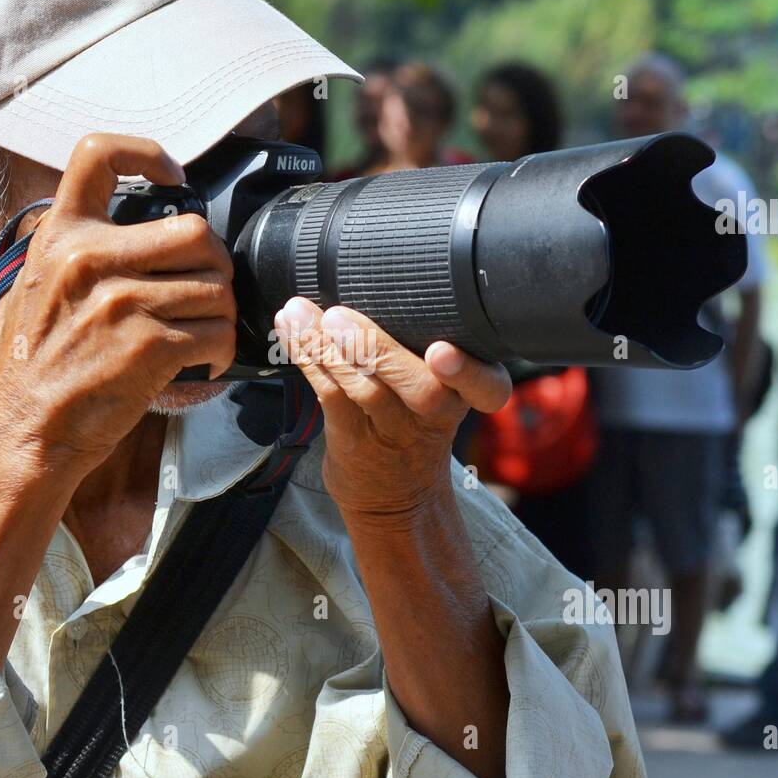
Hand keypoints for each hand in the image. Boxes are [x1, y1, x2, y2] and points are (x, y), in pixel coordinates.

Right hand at [0, 133, 236, 478]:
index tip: (173, 176)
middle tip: (206, 287)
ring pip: (217, 286)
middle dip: (215, 262)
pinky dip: (221, 350)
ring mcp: (122, 302)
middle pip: (195, 231)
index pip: (98, 155)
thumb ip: (71, 253)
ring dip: (222, 314)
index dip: (148, 153)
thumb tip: (118, 231)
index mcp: (60, 237)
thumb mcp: (30, 288)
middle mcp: (90, 260)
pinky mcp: (149, 346)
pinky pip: (217, 333)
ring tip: (203, 333)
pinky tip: (203, 361)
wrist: (25, 432)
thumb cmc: (31, 369)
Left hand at [272, 296, 510, 518]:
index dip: (468, 373)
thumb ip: (419, 348)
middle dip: (375, 347)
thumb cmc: (414, 426)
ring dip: (324, 348)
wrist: (397, 500)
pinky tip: (290, 332)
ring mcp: (395, 435)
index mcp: (465, 396)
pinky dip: (308, 361)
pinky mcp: (356, 444)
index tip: (442, 354)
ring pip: (364, 389)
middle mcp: (436, 416)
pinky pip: (331, 399)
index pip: (487, 388)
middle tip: (337, 316)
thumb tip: (370, 276)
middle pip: (417, 385)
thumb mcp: (439, 394)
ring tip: (298, 314)